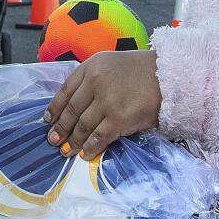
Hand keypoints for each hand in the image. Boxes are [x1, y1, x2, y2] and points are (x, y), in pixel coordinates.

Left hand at [43, 49, 161, 159]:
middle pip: (71, 110)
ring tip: (66, 150)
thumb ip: (92, 78)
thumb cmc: (142, 70)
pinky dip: (90, 148)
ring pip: (82, 126)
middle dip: (60, 128)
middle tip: (53, 140)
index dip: (54, 108)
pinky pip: (99, 137)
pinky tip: (85, 154)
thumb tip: (74, 105)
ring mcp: (107, 101)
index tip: (48, 120)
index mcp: (91, 67)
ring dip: (72, 141)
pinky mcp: (119, 118)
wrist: (170, 76)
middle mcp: (95, 82)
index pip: (65, 90)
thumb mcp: (111, 63)